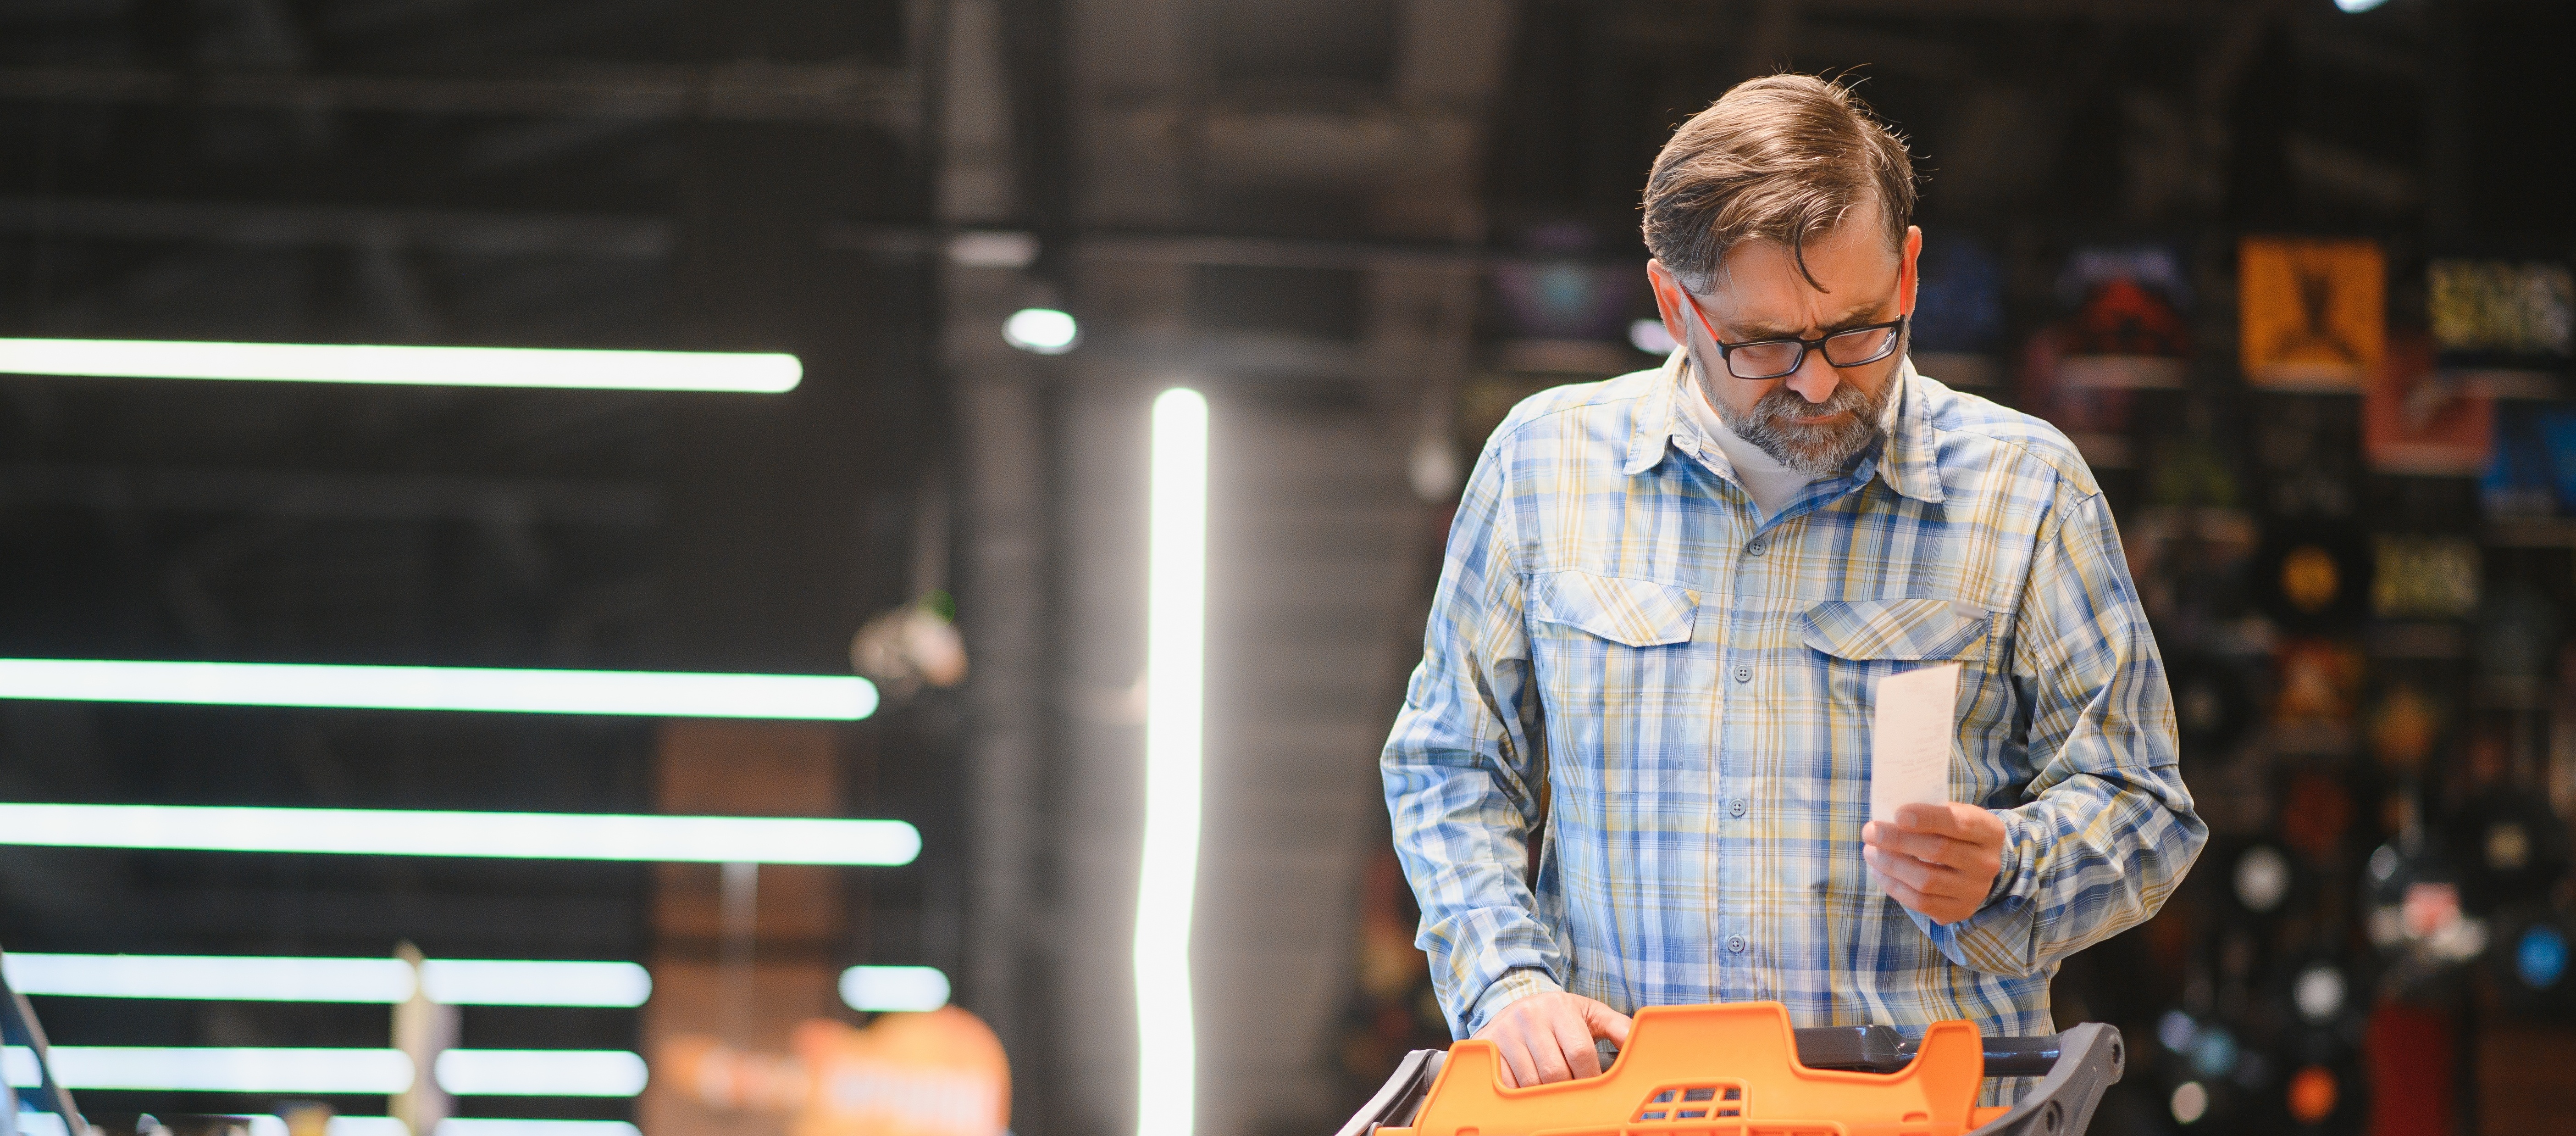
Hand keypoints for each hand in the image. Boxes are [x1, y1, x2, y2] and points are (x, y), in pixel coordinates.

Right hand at [1472, 992, 1632, 1087]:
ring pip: (1531, 1082)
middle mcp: (1529, 1015)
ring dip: (1545, 1094)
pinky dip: (1521, 1093)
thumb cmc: (1560, 1016)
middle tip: (1572, 1091)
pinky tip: (1529, 1086)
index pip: (1580, 1053)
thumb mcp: (1590, 1014)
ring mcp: (1505, 1031)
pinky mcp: (1487, 1045)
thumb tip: (1645, 1042)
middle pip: (1554, 1072)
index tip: (1594, 1089)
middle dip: (1568, 1089)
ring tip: (1552, 1088)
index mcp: (1559, 1007)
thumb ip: (1619, 1028)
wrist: (1515, 1004)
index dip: (1591, 1079)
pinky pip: (1506, 1083)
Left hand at [1862, 802, 2006, 924]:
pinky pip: (1920, 902)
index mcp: (1990, 831)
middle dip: (1898, 840)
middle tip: (1870, 831)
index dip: (1927, 818)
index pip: (1959, 823)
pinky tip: (1878, 871)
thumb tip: (1888, 814)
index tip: (1898, 814)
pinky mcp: (1959, 911)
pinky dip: (1894, 886)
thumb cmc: (1954, 833)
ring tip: (1869, 851)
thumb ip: (1929, 812)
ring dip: (1891, 865)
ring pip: (1926, 880)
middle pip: (1938, 851)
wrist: (1975, 867)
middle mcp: (1987, 863)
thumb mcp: (1952, 814)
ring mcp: (1975, 891)